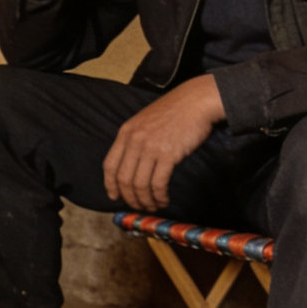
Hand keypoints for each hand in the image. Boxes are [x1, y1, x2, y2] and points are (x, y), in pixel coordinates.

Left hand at [103, 77, 225, 211]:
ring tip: (153, 206)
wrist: (197, 100)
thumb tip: (132, 165)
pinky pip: (158, 183)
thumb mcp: (145, 120)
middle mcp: (134, 140)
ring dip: (145, 200)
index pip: (109, 165)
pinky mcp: (168, 154)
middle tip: (138, 207)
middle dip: (130, 198)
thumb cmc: (175, 111)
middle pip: (123, 179)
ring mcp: (150, 147)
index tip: (115, 197)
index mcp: (126, 132)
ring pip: (139, 185)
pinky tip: (164, 200)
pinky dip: (159, 196)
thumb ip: (135, 139)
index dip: (110, 185)